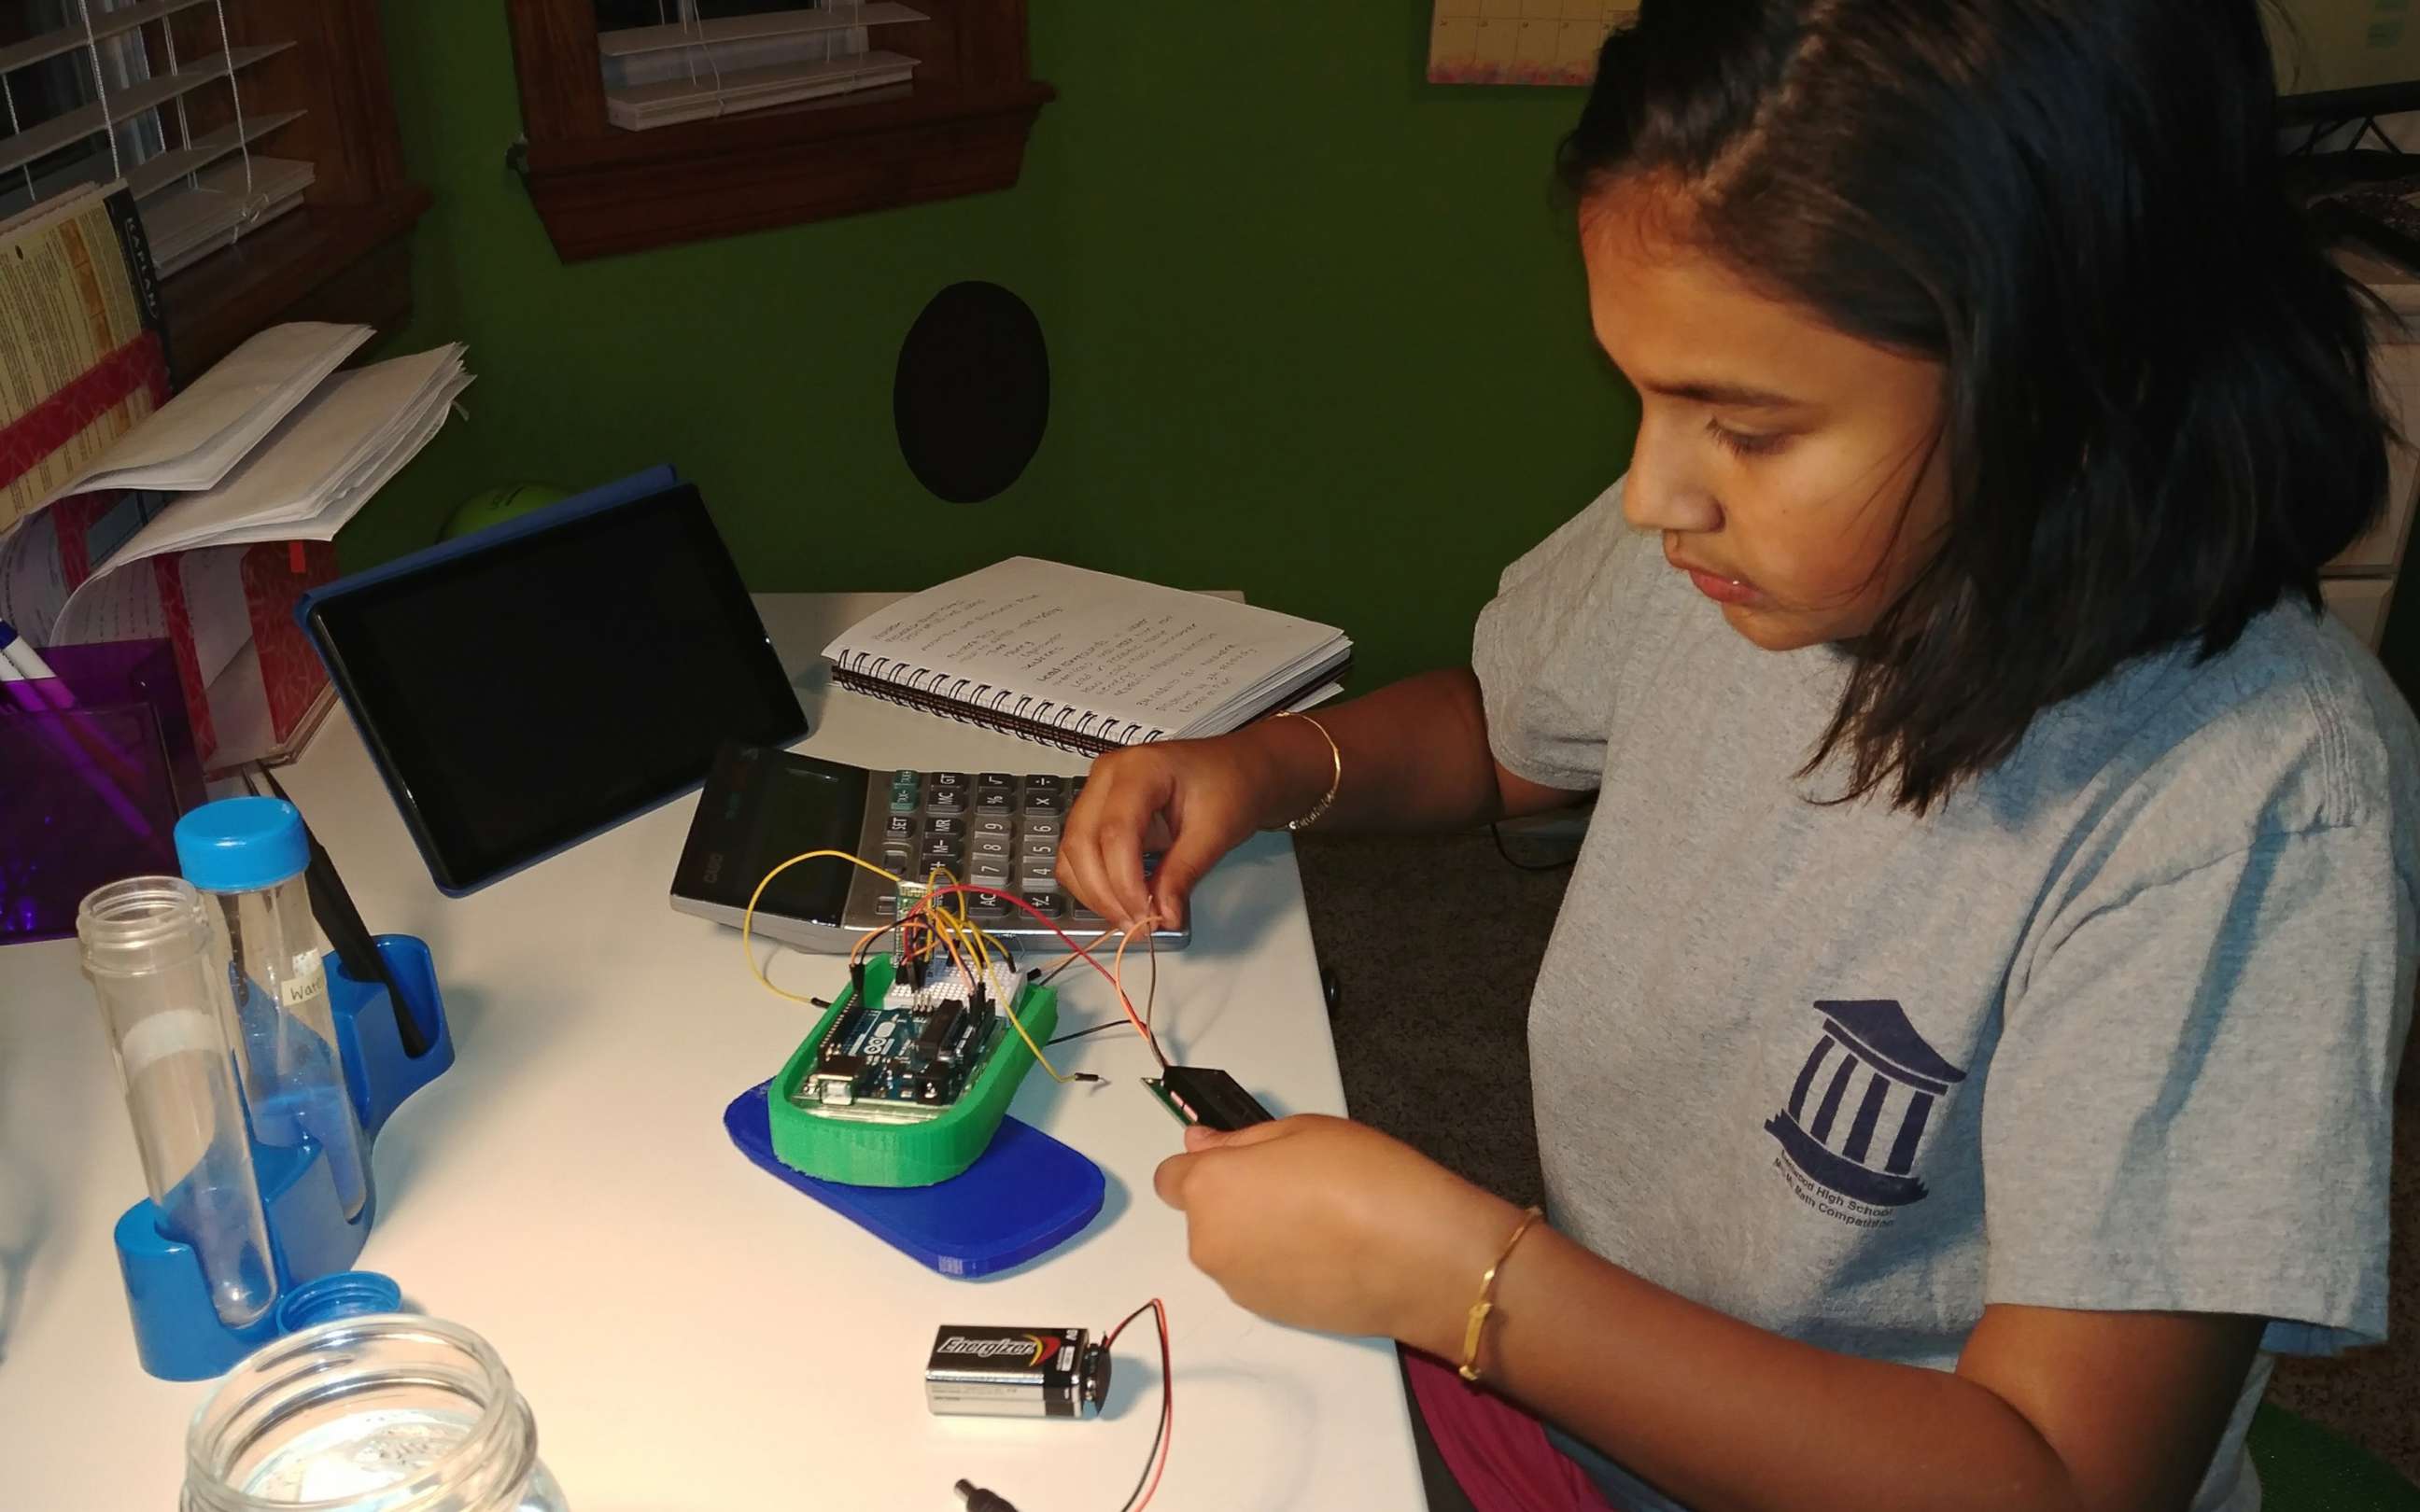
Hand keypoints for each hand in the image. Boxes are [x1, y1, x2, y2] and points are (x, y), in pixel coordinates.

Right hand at [1063, 724, 1328, 929]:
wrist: (1236, 769)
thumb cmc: (1231, 789)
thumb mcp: (1215, 832)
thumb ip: (1183, 873)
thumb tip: (1162, 917)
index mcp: (1139, 768)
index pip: (1115, 831)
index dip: (1124, 882)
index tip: (1147, 918)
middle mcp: (1106, 775)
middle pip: (1082, 842)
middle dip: (1104, 893)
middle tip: (1137, 927)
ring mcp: (1096, 791)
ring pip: (1072, 852)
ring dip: (1094, 893)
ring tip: (1131, 920)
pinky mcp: (1096, 811)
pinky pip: (1078, 853)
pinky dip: (1093, 884)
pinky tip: (1121, 903)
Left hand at [1153, 1115, 1521, 1351]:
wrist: (1417, 1256)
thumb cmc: (1364, 1178)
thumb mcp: (1302, 1130)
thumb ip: (1239, 1140)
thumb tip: (1199, 1145)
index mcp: (1210, 1188)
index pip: (1171, 1178)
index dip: (1204, 1166)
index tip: (1242, 1162)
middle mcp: (1210, 1242)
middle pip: (1204, 1217)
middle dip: (1235, 1200)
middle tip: (1296, 1184)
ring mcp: (1238, 1285)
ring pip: (1233, 1250)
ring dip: (1258, 1235)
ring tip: (1319, 1221)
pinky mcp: (1269, 1314)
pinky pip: (1260, 1280)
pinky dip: (1281, 1266)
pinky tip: (1328, 1254)